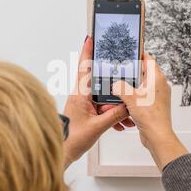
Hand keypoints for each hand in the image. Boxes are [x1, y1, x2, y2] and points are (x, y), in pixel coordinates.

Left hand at [63, 36, 134, 168]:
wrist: (62, 153)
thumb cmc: (71, 140)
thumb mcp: (97, 127)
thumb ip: (114, 115)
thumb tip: (128, 106)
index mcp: (80, 94)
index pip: (84, 67)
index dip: (88, 51)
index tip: (91, 36)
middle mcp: (81, 96)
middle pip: (100, 81)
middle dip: (114, 84)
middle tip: (125, 78)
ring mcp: (85, 104)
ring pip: (104, 98)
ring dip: (116, 106)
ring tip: (125, 118)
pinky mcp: (88, 112)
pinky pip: (104, 109)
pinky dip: (113, 115)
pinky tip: (120, 124)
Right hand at [112, 53, 187, 169]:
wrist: (157, 136)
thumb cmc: (150, 116)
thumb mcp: (130, 97)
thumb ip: (120, 87)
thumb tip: (116, 84)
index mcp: (157, 78)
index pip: (148, 59)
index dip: (137, 55)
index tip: (128, 52)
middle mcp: (159, 85)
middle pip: (143, 72)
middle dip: (130, 72)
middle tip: (119, 70)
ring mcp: (157, 96)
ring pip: (141, 85)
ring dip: (130, 86)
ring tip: (119, 86)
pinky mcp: (154, 105)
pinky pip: (142, 96)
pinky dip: (133, 97)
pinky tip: (123, 100)